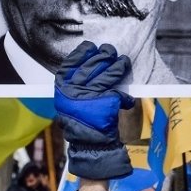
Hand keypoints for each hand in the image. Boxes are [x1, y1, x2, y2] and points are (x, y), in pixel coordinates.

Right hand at [54, 41, 133, 179]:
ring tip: (124, 62)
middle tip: (110, 51)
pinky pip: (119, 93)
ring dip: (118, 66)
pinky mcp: (107, 104)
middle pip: (92, 66)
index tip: (90, 46)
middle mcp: (75, 91)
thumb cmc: (78, 121)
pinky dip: (124, 95)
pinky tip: (126, 96)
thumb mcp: (68, 103)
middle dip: (104, 55)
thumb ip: (74, 85)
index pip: (71, 64)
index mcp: (63, 89)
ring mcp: (91, 96)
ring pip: (108, 75)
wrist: (88, 144)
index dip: (82, 53)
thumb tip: (90, 63)